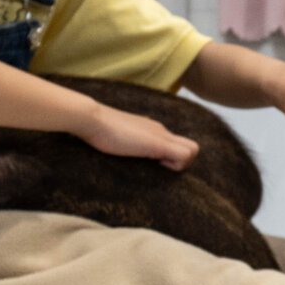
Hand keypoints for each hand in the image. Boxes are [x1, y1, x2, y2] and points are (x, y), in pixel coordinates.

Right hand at [77, 103, 199, 170]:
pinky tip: (156, 164)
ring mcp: (162, 135)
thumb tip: (116, 148)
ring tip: (158, 165)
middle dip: (182, 161)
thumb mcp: (116, 136)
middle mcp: (161, 130)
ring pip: (193, 150)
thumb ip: (125, 141)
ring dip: (181, 164)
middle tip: (161, 167)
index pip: (177, 143)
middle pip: (190, 146)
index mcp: (152, 129)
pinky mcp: (159, 144)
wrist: (91, 118)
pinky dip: (176, 165)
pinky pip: (186, 155)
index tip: (155, 163)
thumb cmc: (96, 129)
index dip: (173, 156)